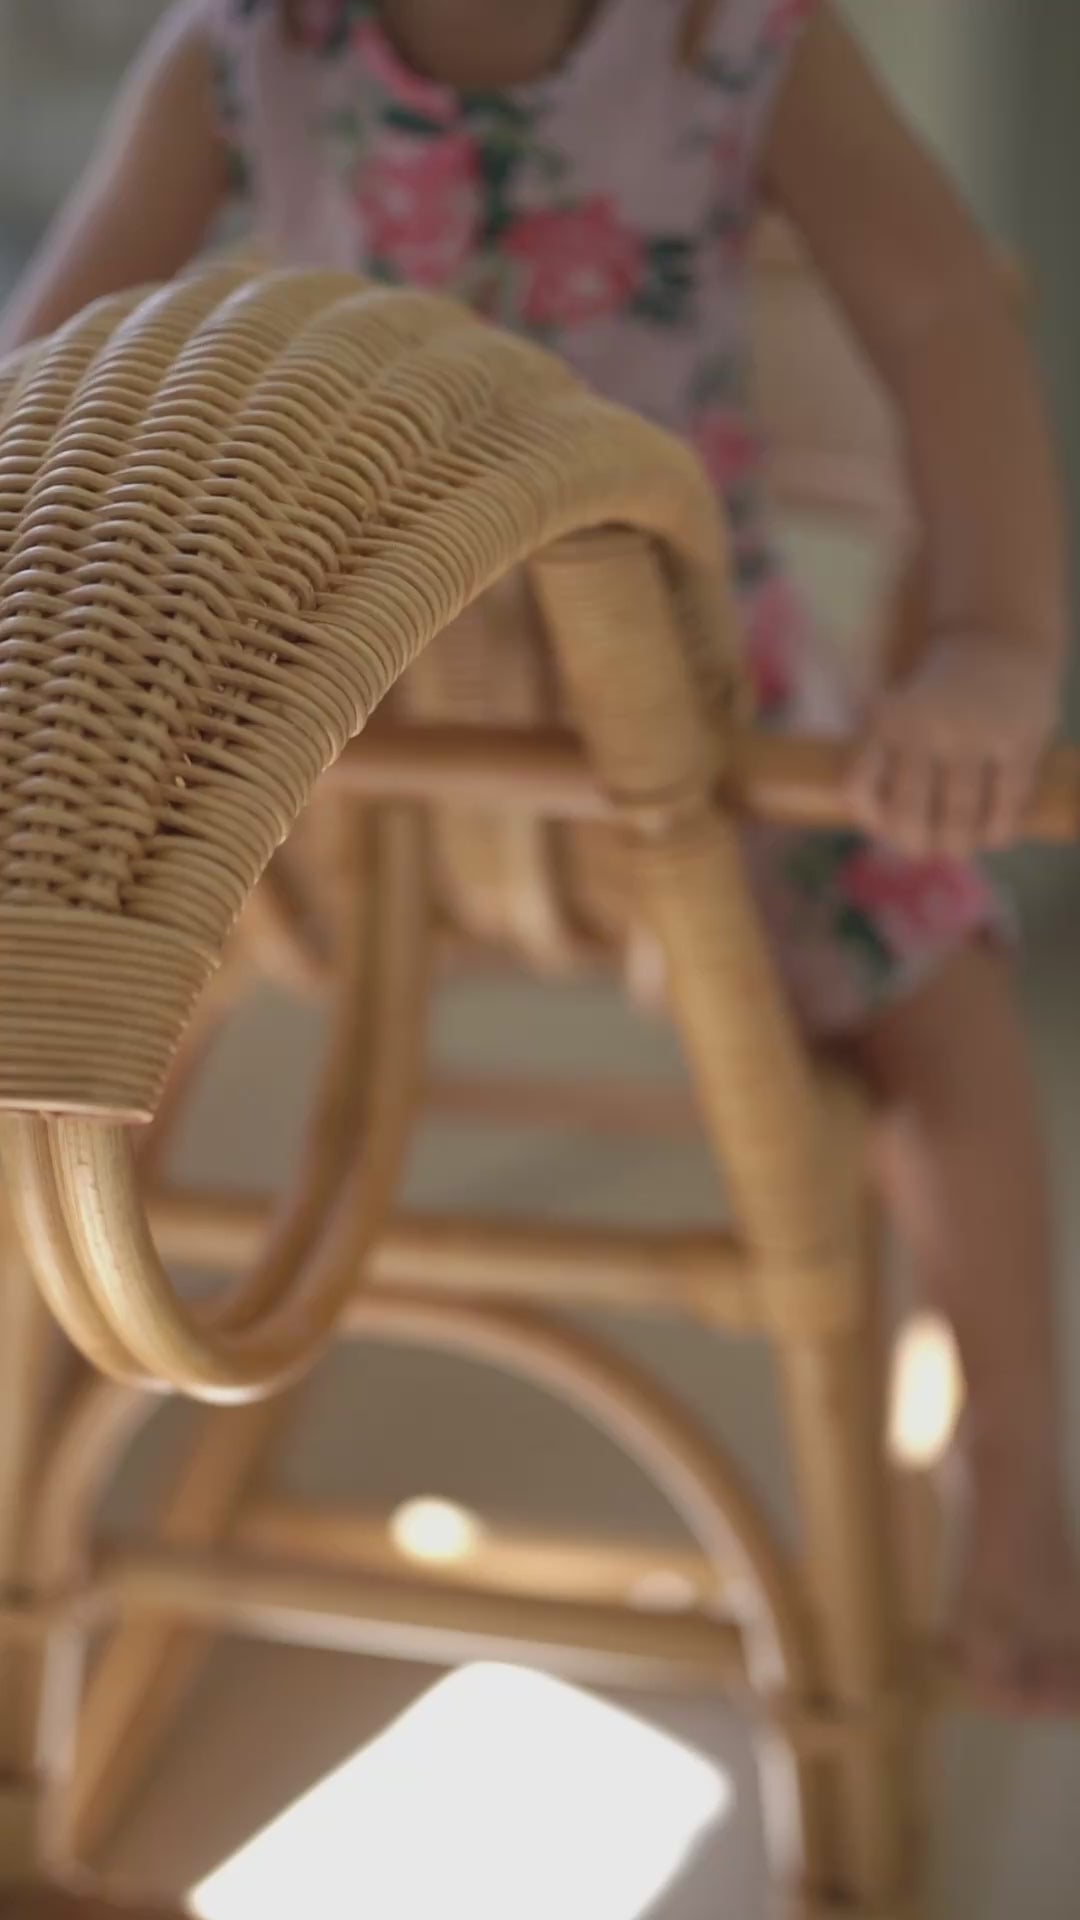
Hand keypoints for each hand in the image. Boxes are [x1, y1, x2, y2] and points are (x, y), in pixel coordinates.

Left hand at [850, 636, 1059, 856]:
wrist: (996, 643)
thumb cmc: (935, 697)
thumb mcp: (894, 712)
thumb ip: (880, 762)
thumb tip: (881, 830)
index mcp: (886, 720)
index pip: (858, 789)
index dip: (870, 821)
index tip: (886, 827)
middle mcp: (926, 726)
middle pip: (909, 816)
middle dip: (915, 844)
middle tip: (926, 847)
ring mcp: (975, 734)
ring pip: (959, 819)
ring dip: (959, 845)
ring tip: (960, 845)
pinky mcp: (1020, 741)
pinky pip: (1006, 806)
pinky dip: (998, 831)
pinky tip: (994, 833)